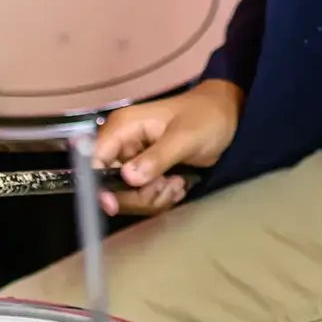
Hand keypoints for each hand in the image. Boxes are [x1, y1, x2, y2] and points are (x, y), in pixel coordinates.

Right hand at [92, 79, 242, 215]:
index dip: (99, 184)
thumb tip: (128, 178)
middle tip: (168, 183)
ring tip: (178, 181)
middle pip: (111, 185)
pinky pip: (144, 196)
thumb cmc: (206, 118)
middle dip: (140, 193)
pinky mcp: (147, 173)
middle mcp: (123, 145)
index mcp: (123, 127)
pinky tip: (179, 184)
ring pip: (129, 195)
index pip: (95, 159)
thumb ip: (157, 157)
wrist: (227, 117)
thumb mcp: (185, 137)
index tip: (114, 205)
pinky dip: (162, 196)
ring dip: (155, 196)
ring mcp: (135, 160)